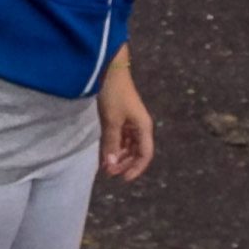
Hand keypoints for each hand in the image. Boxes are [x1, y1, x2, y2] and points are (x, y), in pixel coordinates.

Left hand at [97, 59, 155, 181]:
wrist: (109, 69)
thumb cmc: (114, 94)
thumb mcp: (111, 120)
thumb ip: (111, 143)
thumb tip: (110, 165)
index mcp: (143, 127)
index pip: (145, 154)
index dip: (136, 168)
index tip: (123, 179)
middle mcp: (139, 126)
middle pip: (136, 152)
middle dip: (124, 164)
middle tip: (109, 173)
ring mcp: (129, 121)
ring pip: (127, 145)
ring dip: (117, 156)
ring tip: (105, 166)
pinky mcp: (119, 116)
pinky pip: (119, 137)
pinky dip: (112, 146)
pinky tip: (103, 154)